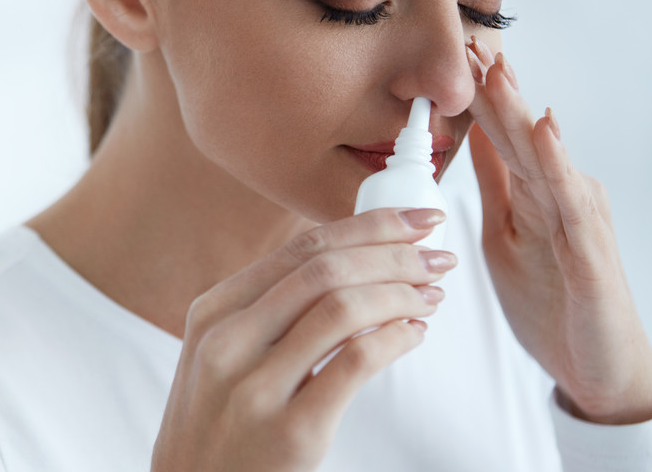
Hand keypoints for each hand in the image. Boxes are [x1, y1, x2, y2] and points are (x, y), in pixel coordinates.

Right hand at [151, 208, 453, 471]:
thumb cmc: (218, 427)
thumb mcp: (220, 356)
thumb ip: (268, 311)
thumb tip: (352, 261)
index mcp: (213, 311)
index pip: (303, 247)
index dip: (369, 226)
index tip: (415, 221)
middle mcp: (227, 341)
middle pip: (327, 268)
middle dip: (396, 254)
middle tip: (437, 257)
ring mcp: (254, 387)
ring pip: (343, 307)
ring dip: (401, 293)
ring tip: (430, 297)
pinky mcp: (289, 431)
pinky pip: (354, 363)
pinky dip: (395, 338)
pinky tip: (412, 335)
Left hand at [464, 36, 651, 423]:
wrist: (597, 368)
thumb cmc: (553, 300)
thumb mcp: (505, 234)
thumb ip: (496, 186)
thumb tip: (472, 139)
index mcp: (534, 192)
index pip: (500, 135)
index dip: (476, 96)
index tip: (452, 53)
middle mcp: (560, 194)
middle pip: (519, 134)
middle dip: (494, 88)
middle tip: (468, 41)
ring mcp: (578, 219)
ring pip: (542, 155)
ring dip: (518, 110)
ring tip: (497, 69)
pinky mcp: (591, 250)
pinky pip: (569, 199)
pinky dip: (555, 161)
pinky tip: (543, 128)